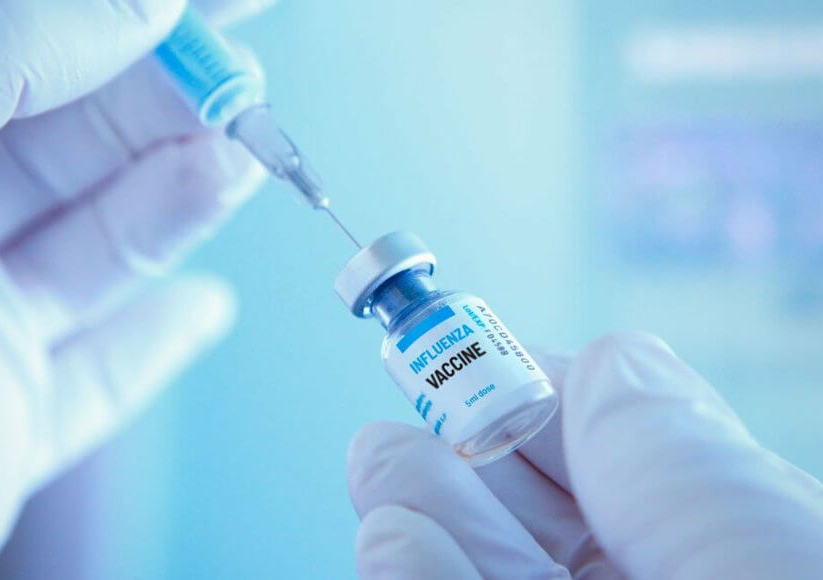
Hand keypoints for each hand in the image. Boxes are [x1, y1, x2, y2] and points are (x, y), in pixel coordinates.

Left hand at [0, 1, 271, 577]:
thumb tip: (139, 5)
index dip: (108, 15)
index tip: (203, 3)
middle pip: (53, 142)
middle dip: (161, 103)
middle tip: (247, 82)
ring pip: (85, 249)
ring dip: (177, 202)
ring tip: (247, 161)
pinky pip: (88, 377)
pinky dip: (156, 341)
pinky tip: (206, 304)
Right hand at [348, 332, 822, 578]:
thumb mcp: (759, 548)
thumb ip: (676, 457)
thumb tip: (610, 359)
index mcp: (706, 545)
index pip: (604, 449)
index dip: (536, 390)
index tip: (476, 345)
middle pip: (526, 504)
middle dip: (466, 437)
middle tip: (418, 382)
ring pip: (471, 561)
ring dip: (422, 501)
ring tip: (381, 456)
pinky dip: (409, 575)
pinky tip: (392, 537)